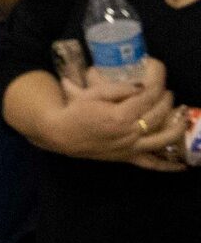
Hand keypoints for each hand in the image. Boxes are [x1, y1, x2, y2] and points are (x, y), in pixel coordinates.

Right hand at [41, 70, 189, 167]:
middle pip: (158, 114)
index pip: (147, 97)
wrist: (59, 133)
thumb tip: (141, 87)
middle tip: (167, 93)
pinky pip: (151, 164)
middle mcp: (129, 133)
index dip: (157, 84)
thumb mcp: (92, 93)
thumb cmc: (74, 111)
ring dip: (177, 126)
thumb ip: (117, 88)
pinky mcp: (127, 157)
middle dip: (167, 100)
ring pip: (163, 139)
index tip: (160, 75)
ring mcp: (130, 147)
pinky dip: (168, 167)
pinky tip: (182, 166)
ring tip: (182, 116)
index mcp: (119, 115)